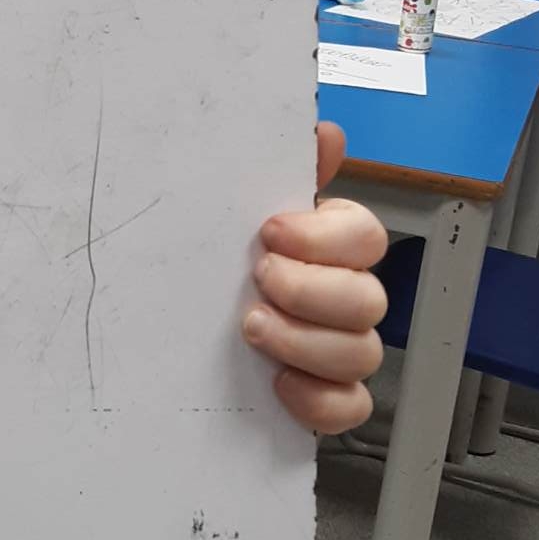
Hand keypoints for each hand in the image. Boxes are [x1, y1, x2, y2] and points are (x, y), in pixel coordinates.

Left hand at [243, 122, 387, 433]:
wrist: (169, 325)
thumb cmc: (216, 260)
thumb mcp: (234, 210)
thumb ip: (279, 170)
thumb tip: (324, 132)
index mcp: (329, 246)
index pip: (364, 236)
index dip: (325, 237)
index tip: (271, 232)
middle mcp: (343, 296)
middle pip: (369, 299)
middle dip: (312, 291)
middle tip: (260, 280)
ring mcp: (337, 349)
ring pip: (362, 353)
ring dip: (306, 342)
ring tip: (251, 329)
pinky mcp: (324, 395)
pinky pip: (349, 407)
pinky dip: (319, 400)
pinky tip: (279, 382)